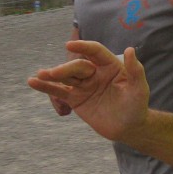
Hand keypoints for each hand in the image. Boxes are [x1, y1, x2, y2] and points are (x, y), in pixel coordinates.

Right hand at [28, 40, 149, 143]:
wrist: (128, 127)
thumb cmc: (136, 106)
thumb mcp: (139, 88)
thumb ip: (135, 70)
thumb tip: (131, 50)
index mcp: (110, 65)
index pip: (95, 52)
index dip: (83, 47)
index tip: (69, 45)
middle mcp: (95, 72)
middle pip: (77, 66)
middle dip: (65, 69)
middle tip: (52, 73)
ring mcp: (83, 85)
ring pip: (66, 77)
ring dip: (52, 76)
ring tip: (39, 76)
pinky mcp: (75, 98)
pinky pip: (59, 91)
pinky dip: (46, 87)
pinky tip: (33, 82)